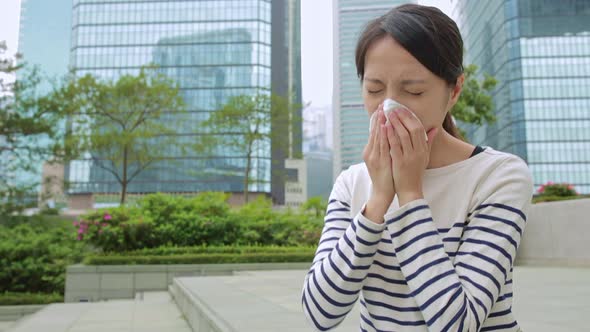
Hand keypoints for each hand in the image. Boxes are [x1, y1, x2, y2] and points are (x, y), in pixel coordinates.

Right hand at [363, 104, 394, 221]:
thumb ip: (385, 149)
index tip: (381, 109)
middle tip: (382, 105)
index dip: (377, 120)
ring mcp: (374, 157)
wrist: (382, 193)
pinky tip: (386, 126)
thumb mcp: (384, 161)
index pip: (374, 132)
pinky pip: (382, 146)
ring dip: (380, 123)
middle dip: (378, 118)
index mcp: (371, 151)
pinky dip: (384, 135)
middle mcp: (370, 152)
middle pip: (374, 132)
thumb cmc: (385, 177)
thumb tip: (390, 138)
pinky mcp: (379, 161)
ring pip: (377, 136)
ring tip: (383, 111)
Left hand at [386, 108, 438, 205]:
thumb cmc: (415, 173)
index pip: (419, 128)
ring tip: (388, 114)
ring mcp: (409, 157)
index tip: (402, 109)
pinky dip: (390, 135)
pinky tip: (384, 127)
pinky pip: (395, 146)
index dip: (410, 117)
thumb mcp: (424, 157)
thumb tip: (434, 128)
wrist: (410, 190)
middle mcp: (418, 151)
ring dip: (395, 123)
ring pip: (403, 135)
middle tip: (393, 108)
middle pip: (412, 129)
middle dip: (403, 117)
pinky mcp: (400, 162)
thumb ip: (428, 142)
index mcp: (423, 149)